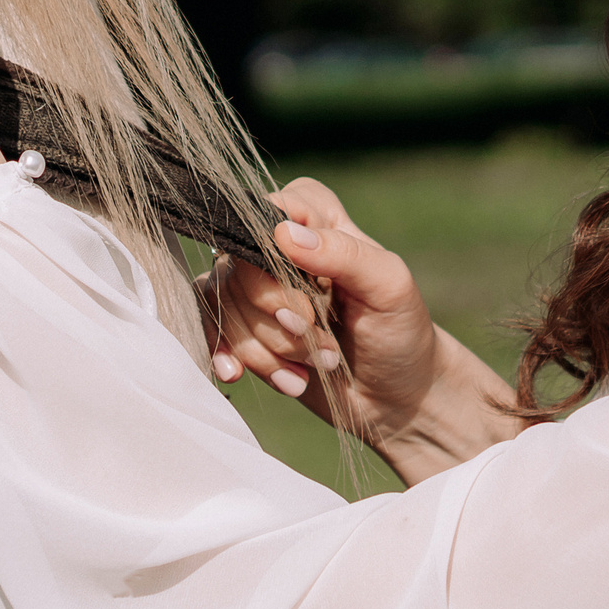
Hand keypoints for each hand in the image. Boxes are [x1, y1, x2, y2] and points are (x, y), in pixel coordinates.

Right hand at [198, 179, 521, 483]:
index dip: (278, 258)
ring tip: (313, 369)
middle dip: (279, 318)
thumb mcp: (389, 288)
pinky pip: (208, 326)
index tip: (313, 298)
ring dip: (269, 349)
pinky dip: (224, 353)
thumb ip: (344, 254)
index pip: (271, 211)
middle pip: (242, 266)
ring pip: (225, 303)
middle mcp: (280, 248)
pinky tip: (237, 373)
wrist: (395, 398)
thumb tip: (285, 234)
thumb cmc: (400, 333)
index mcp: (319, 220)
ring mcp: (257, 288)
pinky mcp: (244, 325)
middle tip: (323, 345)